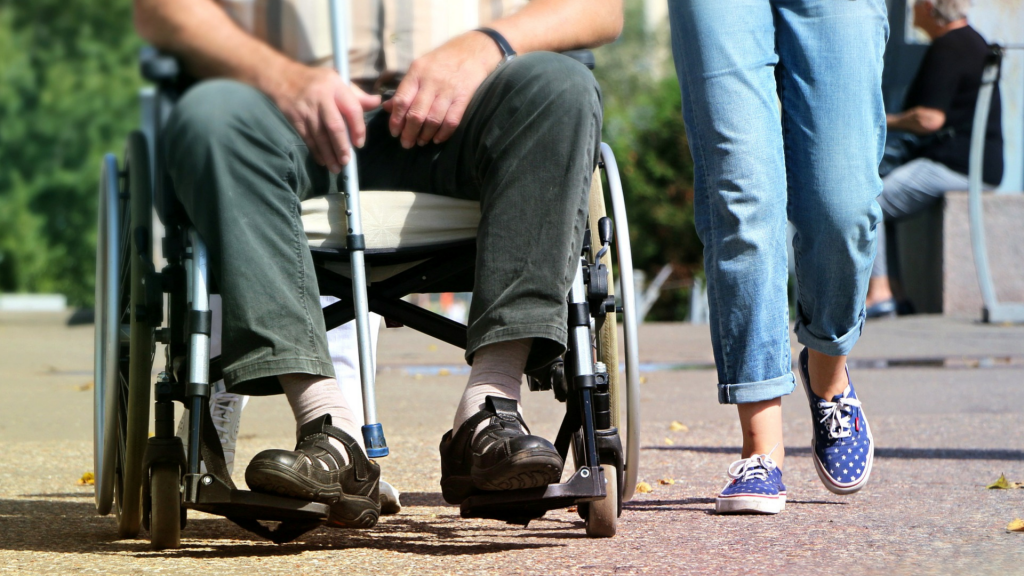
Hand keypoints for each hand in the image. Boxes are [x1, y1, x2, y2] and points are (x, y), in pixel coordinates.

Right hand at [269, 64, 381, 172]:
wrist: (282, 77)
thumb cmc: (317, 81)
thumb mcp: (338, 80)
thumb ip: (357, 95)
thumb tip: (377, 102)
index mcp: (336, 86)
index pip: (352, 109)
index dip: (358, 128)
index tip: (359, 144)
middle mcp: (322, 97)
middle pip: (334, 125)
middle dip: (342, 146)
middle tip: (347, 161)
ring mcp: (307, 109)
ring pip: (320, 136)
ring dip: (329, 154)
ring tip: (336, 168)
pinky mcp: (295, 118)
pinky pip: (308, 138)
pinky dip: (316, 152)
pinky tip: (323, 161)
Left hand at [383, 32, 502, 147]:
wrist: (473, 50)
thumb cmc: (442, 60)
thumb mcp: (420, 67)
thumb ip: (405, 88)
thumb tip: (388, 108)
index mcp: (417, 72)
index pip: (402, 100)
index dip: (396, 120)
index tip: (394, 132)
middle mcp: (431, 81)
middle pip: (416, 114)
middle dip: (409, 132)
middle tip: (406, 143)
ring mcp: (448, 90)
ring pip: (433, 119)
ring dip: (425, 135)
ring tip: (421, 142)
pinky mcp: (464, 97)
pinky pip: (452, 120)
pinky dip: (443, 133)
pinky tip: (437, 139)